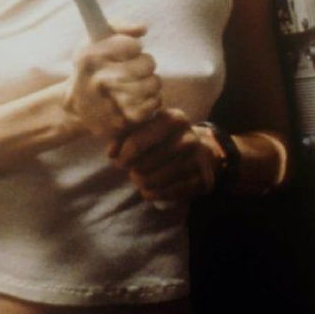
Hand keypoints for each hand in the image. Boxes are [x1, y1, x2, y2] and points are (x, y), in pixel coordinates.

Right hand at [62, 24, 160, 139]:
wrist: (76, 108)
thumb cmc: (91, 68)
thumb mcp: (93, 41)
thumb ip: (118, 26)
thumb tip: (143, 28)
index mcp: (90, 57)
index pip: (132, 45)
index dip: (134, 47)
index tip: (128, 52)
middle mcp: (99, 81)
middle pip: (148, 64)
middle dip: (145, 64)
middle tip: (136, 68)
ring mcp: (111, 104)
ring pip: (154, 84)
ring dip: (150, 82)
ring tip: (137, 84)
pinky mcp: (123, 122)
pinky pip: (154, 103)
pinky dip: (152, 100)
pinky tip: (139, 99)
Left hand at [109, 108, 223, 204]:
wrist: (200, 150)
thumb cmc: (164, 138)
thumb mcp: (145, 128)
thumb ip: (124, 135)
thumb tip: (112, 153)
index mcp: (173, 118)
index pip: (136, 143)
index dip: (123, 156)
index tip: (119, 160)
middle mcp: (188, 137)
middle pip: (143, 165)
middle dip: (132, 170)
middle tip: (132, 170)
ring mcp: (198, 160)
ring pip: (153, 181)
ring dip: (141, 183)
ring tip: (140, 179)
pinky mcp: (202, 180)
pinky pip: (167, 194)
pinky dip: (152, 194)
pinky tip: (149, 190)